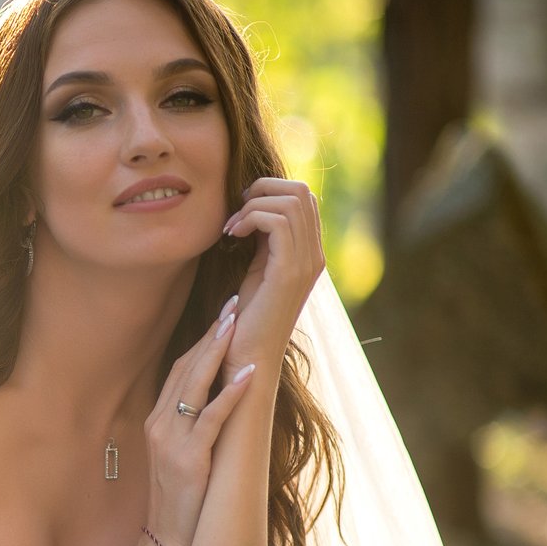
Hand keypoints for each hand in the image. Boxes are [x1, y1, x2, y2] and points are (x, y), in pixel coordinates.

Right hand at [141, 296, 256, 545]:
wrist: (167, 540)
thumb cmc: (181, 499)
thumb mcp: (181, 454)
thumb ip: (192, 424)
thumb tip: (218, 397)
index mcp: (157, 420)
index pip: (178, 369)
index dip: (201, 340)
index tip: (223, 314)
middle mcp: (159, 424)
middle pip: (185, 368)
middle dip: (211, 333)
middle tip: (234, 302)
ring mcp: (171, 440)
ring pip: (194, 384)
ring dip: (218, 350)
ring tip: (238, 321)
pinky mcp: (189, 459)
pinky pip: (212, 418)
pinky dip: (231, 393)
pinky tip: (249, 373)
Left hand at [220, 177, 326, 372]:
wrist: (249, 356)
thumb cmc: (247, 317)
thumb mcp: (259, 269)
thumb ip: (266, 240)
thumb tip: (256, 208)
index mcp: (310, 253)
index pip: (304, 197)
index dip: (271, 190)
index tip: (241, 209)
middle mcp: (314, 255)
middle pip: (301, 191)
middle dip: (263, 189)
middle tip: (236, 210)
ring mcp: (305, 263)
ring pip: (290, 201)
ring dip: (253, 204)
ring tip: (232, 227)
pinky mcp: (288, 272)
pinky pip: (277, 221)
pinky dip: (250, 218)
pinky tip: (233, 235)